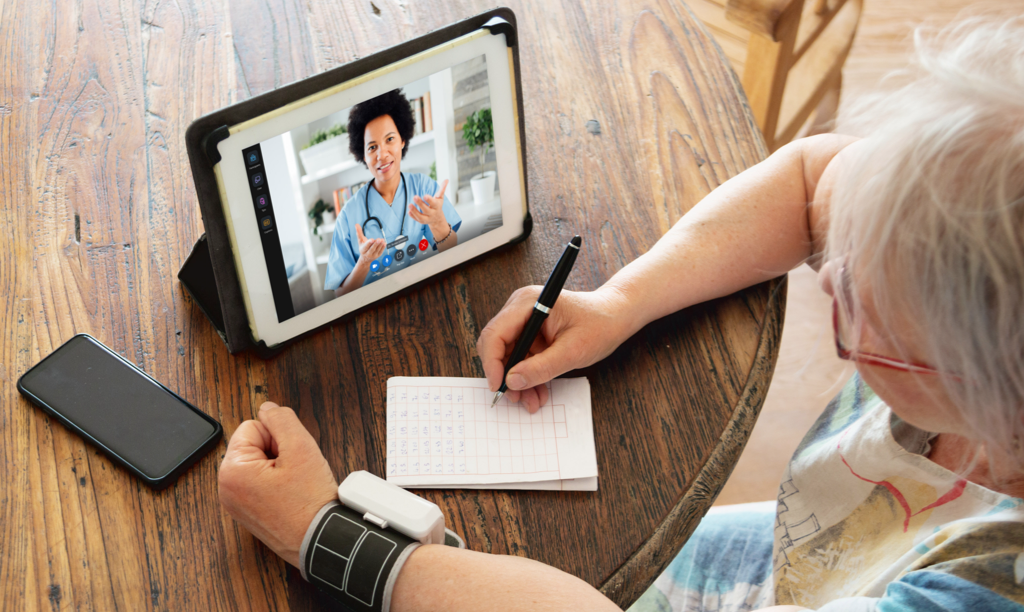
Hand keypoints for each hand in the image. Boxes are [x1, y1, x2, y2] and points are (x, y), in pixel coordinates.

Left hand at [218, 402, 338, 568]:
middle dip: (277, 452)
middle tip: (294, 473)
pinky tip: (290, 496)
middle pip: (254, 445)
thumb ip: (281, 419)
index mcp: (231, 470)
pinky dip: (276, 485)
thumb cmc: (310, 501)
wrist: (320, 539)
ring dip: (278, 468)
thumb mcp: (300, 447)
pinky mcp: (247, 513)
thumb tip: (267, 407)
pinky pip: (260, 483)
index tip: (291, 459)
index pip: (253, 426)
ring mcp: (235, 503)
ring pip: (259, 463)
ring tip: (293, 486)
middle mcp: (226, 488)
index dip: (278, 437)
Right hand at [354, 223, 386, 266]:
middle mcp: (368, 253)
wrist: (365, 258)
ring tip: (382, 240)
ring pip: (377, 250)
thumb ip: (359, 233)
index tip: (372, 239)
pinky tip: (384, 243)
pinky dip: (383, 247)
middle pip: (372, 249)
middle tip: (378, 239)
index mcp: (362, 250)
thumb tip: (356, 224)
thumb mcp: (360, 240)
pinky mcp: (378, 255)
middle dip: (375, 244)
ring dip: (380, 245)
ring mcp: (373, 255)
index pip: (366, 246)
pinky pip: (381, 251)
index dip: (369, 243)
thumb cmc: (362, 247)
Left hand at [409, 179, 449, 237]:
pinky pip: (417, 219)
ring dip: (415, 211)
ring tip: (409, 205)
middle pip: (426, 210)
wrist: (437, 218)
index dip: (429, 200)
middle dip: (420, 204)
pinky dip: (413, 216)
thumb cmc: (437, 205)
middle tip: (414, 197)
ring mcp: (427, 218)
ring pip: (421, 216)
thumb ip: (442, 189)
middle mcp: (432, 213)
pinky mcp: (422, 221)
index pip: (433, 203)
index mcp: (437, 206)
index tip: (425, 195)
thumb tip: (446, 179)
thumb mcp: (440, 198)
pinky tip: (409, 211)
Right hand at [476, 287, 632, 412]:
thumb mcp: (573, 351)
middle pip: (496, 347)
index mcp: (527, 303)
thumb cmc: (600, 324)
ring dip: (518, 382)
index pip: (494, 334)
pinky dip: (527, 378)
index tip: (499, 387)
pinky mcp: (530, 335)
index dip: (492, 363)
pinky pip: (520, 360)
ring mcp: (524, 323)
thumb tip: (512, 381)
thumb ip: (541, 368)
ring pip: (508, 358)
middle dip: (505, 375)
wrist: (615, 317)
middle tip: (516, 399)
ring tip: (532, 401)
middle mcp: (520, 309)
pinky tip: (537, 392)